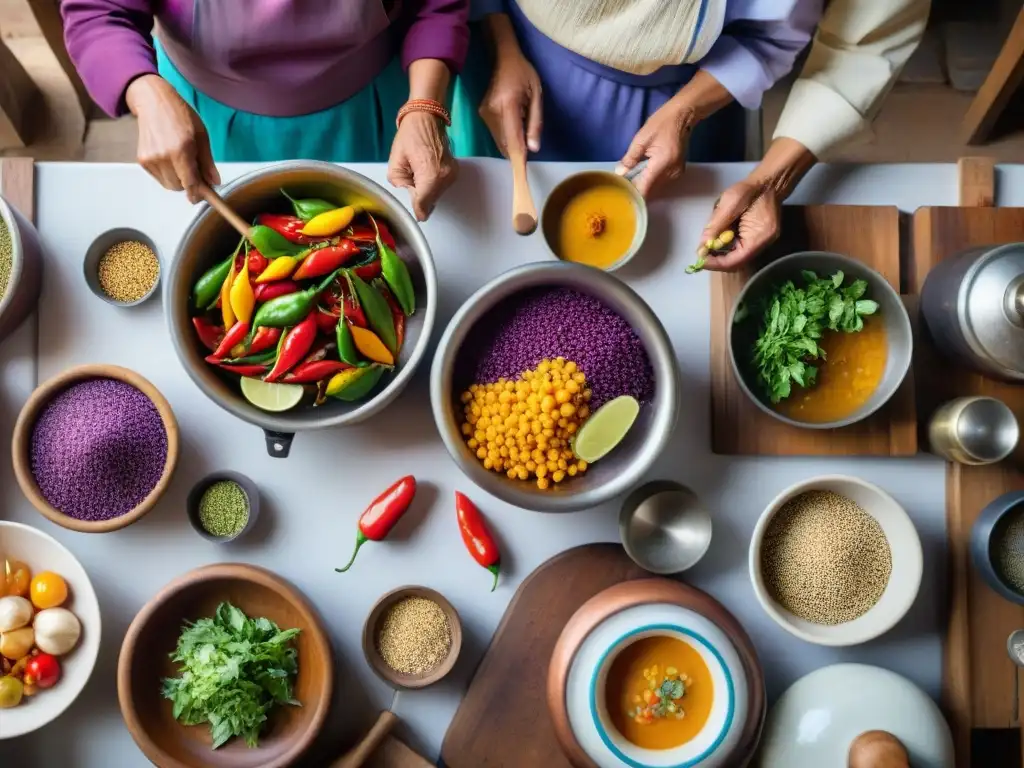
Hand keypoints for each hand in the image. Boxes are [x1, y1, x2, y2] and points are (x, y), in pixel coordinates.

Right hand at [125, 74, 218, 203]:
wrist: (154, 101)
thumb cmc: (181, 116)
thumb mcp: (202, 136)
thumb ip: (208, 162)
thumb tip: (215, 183)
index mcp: (182, 150)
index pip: (191, 183)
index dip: (198, 194)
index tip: (202, 197)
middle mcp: (164, 156)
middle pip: (179, 187)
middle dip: (189, 184)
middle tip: (195, 171)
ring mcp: (151, 159)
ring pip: (169, 185)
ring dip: (178, 180)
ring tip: (181, 161)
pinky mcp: (142, 160)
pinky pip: (159, 178)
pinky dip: (167, 174)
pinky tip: (169, 158)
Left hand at [387, 111, 456, 220]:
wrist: (427, 117)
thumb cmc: (409, 135)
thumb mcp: (395, 160)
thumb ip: (400, 183)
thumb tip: (410, 196)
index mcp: (431, 174)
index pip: (423, 204)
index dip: (414, 209)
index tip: (409, 209)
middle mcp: (445, 177)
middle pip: (430, 202)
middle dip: (418, 199)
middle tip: (409, 183)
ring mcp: (452, 175)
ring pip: (436, 197)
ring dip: (425, 193)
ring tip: (417, 175)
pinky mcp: (455, 173)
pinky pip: (441, 189)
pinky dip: (432, 187)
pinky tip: (425, 174)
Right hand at [479, 48, 542, 156]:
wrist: (503, 58)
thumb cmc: (524, 74)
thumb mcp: (538, 95)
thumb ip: (536, 123)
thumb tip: (533, 149)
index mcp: (508, 105)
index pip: (513, 139)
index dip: (519, 159)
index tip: (523, 176)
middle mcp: (492, 112)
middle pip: (505, 144)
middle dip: (518, 153)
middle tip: (530, 151)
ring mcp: (484, 114)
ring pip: (500, 142)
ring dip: (512, 144)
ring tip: (523, 128)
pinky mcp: (482, 115)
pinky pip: (496, 135)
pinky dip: (507, 138)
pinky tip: (514, 125)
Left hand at [616, 99, 694, 197]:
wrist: (682, 116)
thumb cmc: (661, 123)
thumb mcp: (641, 139)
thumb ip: (630, 158)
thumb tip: (620, 173)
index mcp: (662, 163)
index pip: (645, 188)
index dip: (633, 193)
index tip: (622, 192)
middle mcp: (671, 172)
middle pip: (651, 190)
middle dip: (637, 188)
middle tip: (624, 183)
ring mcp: (676, 174)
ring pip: (656, 188)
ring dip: (644, 185)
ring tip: (632, 178)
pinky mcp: (677, 172)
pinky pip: (661, 182)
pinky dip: (651, 180)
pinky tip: (644, 173)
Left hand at [697, 138, 816, 270]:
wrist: (767, 182)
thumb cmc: (749, 190)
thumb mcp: (729, 204)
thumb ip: (715, 226)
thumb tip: (702, 247)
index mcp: (759, 237)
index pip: (735, 261)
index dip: (716, 263)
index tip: (700, 260)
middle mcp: (762, 244)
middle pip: (736, 262)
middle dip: (717, 259)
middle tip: (701, 253)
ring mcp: (761, 242)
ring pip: (737, 256)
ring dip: (721, 252)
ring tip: (707, 246)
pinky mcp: (758, 238)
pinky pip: (740, 248)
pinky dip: (727, 246)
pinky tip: (718, 239)